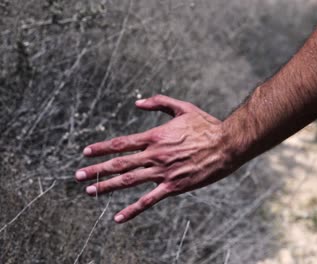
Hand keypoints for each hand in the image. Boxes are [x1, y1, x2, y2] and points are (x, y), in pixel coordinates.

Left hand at [75, 95, 234, 222]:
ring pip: (129, 181)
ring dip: (107, 186)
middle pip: (120, 164)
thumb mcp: (183, 108)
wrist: (227, 144)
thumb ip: (158, 103)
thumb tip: (137, 104)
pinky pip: (149, 200)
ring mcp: (164, 172)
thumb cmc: (206, 125)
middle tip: (78, 176)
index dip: (102, 148)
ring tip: (90, 191)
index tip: (86, 152)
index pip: (121, 144)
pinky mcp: (174, 186)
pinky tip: (118, 217)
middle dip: (96, 169)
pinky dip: (132, 209)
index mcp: (155, 136)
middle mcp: (155, 155)